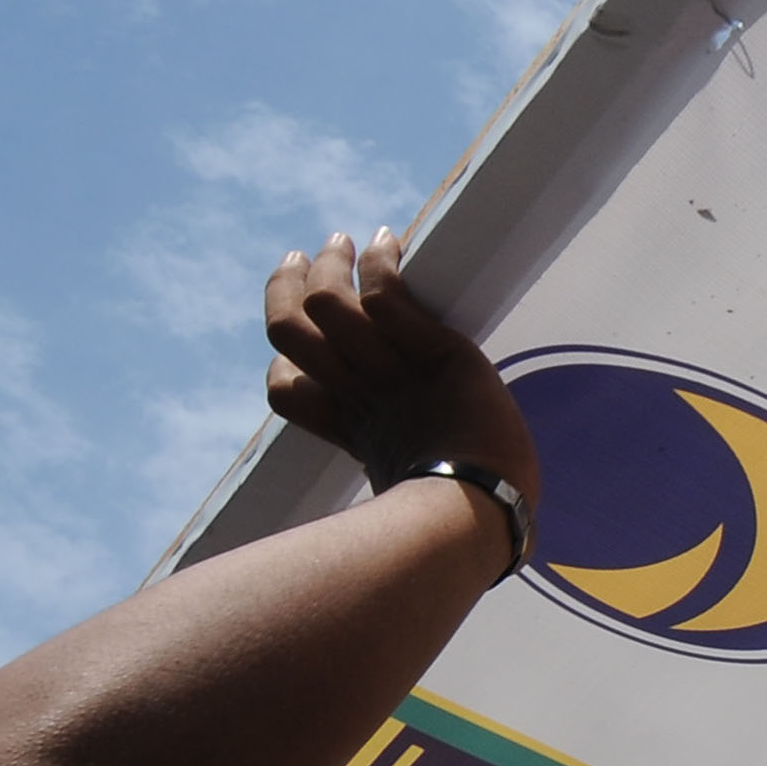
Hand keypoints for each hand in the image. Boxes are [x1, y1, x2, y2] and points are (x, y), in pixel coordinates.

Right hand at [264, 231, 540, 504]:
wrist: (482, 519)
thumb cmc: (470, 523)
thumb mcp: (427, 499)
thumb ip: (422, 477)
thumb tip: (447, 499)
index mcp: (359, 435)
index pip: (287, 390)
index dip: (285, 366)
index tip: (299, 355)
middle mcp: (362, 397)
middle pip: (290, 332)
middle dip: (284, 290)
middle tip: (298, 260)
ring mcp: (392, 374)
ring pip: (328, 303)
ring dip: (330, 263)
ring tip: (340, 241)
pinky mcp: (433, 354)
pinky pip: (386, 296)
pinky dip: (381, 264)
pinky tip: (386, 242)